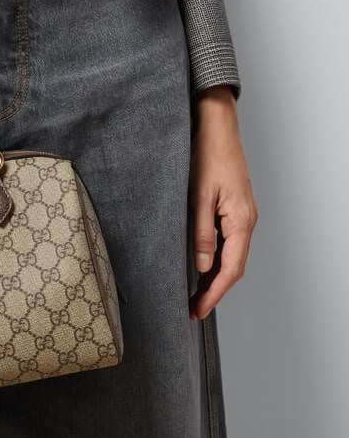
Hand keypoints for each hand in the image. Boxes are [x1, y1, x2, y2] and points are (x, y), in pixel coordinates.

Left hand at [188, 85, 257, 319]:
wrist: (215, 126)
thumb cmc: (206, 155)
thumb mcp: (198, 196)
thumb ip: (200, 233)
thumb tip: (203, 266)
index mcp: (241, 221)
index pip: (231, 269)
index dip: (213, 293)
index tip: (196, 310)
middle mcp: (246, 221)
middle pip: (234, 267)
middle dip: (214, 290)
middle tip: (191, 308)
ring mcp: (241, 214)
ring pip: (232, 255)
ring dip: (214, 276)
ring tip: (193, 293)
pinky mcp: (233, 208)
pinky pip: (228, 241)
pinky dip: (215, 258)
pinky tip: (200, 263)